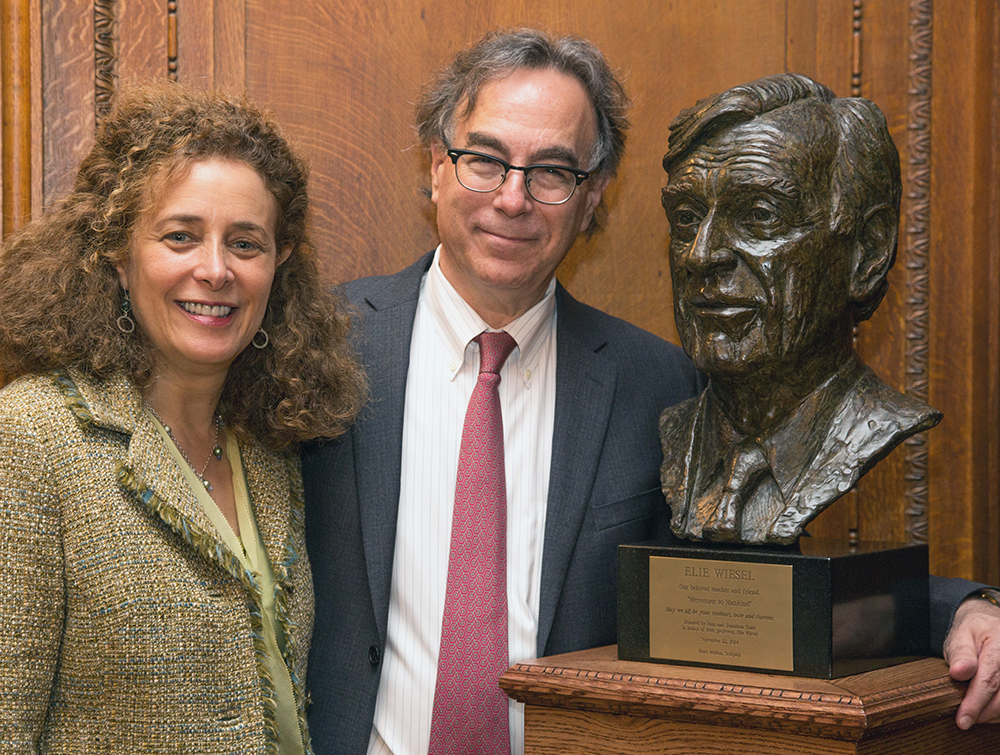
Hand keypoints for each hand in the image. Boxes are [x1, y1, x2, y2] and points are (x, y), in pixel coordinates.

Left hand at [943, 592, 999, 728]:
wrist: (991, 624)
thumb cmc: (973, 631)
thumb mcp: (960, 635)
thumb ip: (961, 653)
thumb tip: (958, 673)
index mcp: (999, 644)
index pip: (988, 680)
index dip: (975, 703)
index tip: (963, 720)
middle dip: (983, 713)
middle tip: (964, 719)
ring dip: (992, 714)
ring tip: (974, 713)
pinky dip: (999, 710)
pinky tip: (987, 709)